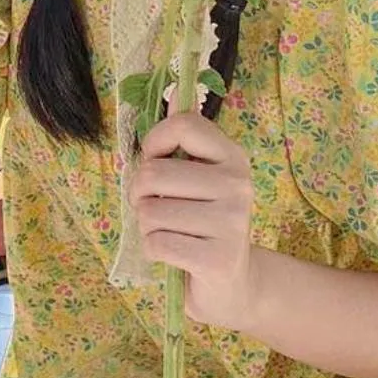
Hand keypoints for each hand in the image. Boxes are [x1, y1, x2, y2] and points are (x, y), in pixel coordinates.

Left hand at [130, 110, 260, 332]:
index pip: (183, 125)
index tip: (156, 161)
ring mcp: (231, 222)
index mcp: (232, 157)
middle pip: (153, 173)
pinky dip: (153, 251)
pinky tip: (175, 255)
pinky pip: (156, 243)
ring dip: (147, 227)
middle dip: (140, 195)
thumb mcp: (198, 178)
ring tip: (171, 233)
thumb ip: (184, 141)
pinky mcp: (217, 259)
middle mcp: (237, 185)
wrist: (233, 285)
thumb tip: (177, 91)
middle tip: (157, 208)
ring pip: (149, 212)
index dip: (154, 142)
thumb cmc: (203, 225)